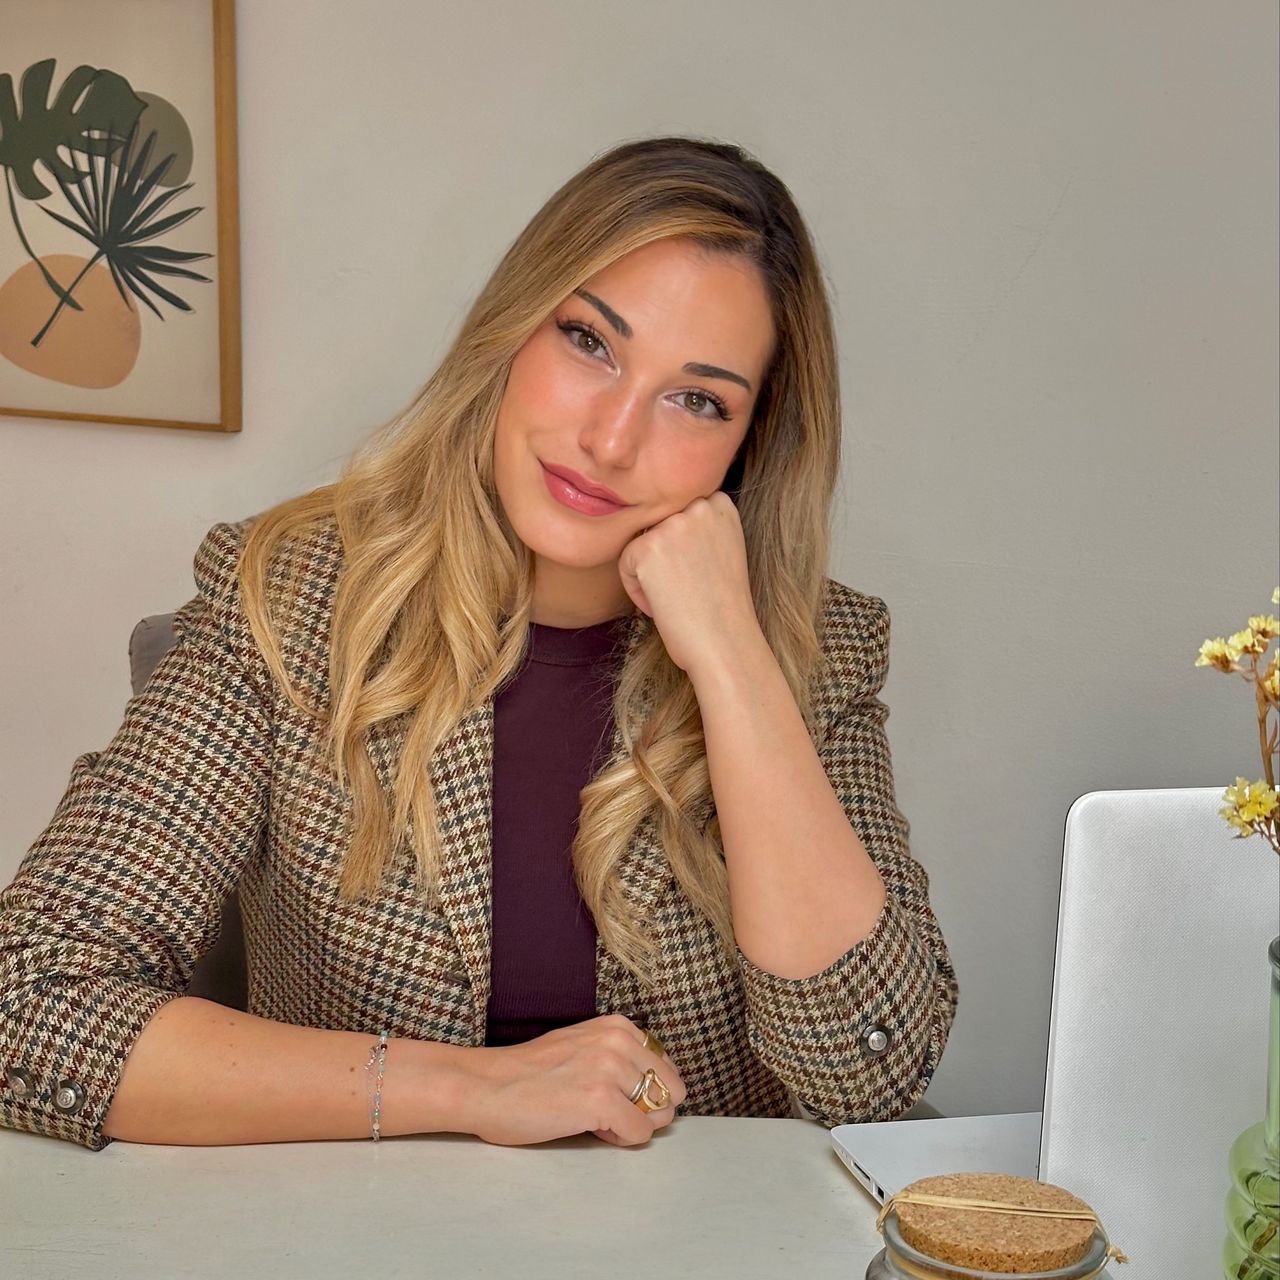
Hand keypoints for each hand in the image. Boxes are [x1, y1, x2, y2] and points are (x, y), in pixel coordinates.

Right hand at [461, 1014, 687, 1146]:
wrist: (486, 1086)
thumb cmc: (529, 1074)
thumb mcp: (583, 1046)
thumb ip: (620, 1057)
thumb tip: (662, 1091)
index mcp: (617, 1026)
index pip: (666, 1066)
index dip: (646, 1090)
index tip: (617, 1095)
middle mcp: (618, 1041)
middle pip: (670, 1091)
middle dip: (647, 1111)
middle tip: (609, 1113)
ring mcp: (609, 1069)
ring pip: (658, 1114)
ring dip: (630, 1125)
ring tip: (594, 1118)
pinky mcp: (600, 1099)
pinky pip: (639, 1133)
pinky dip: (621, 1139)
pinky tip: (591, 1128)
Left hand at [616, 491, 759, 678]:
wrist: (726, 644)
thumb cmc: (723, 607)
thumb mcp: (724, 549)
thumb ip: (700, 525)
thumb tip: (661, 519)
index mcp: (721, 503)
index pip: (679, 511)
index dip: (683, 547)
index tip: (699, 574)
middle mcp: (699, 506)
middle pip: (657, 524)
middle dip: (665, 556)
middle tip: (687, 588)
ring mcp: (674, 524)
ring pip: (640, 541)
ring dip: (651, 572)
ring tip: (677, 597)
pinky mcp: (648, 547)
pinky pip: (626, 563)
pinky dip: (637, 590)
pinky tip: (663, 605)